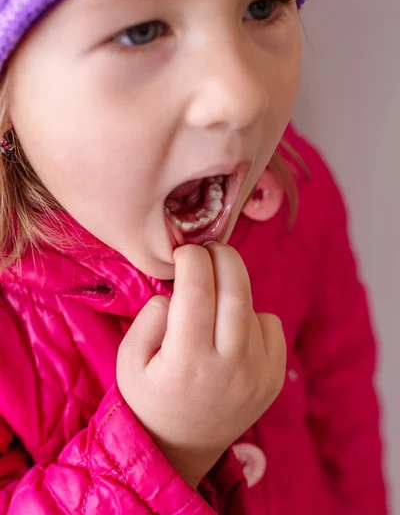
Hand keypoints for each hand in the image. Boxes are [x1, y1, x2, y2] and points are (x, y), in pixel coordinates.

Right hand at [117, 243, 285, 487]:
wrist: (181, 447)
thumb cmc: (149, 396)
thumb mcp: (128, 360)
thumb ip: (148, 319)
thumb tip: (177, 292)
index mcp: (187, 360)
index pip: (197, 289)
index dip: (192, 258)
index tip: (183, 252)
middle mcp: (230, 366)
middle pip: (236, 288)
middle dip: (222, 256)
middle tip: (208, 250)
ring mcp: (258, 373)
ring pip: (251, 304)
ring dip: (231, 289)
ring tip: (211, 303)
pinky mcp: (274, 378)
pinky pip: (271, 323)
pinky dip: (252, 315)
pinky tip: (231, 330)